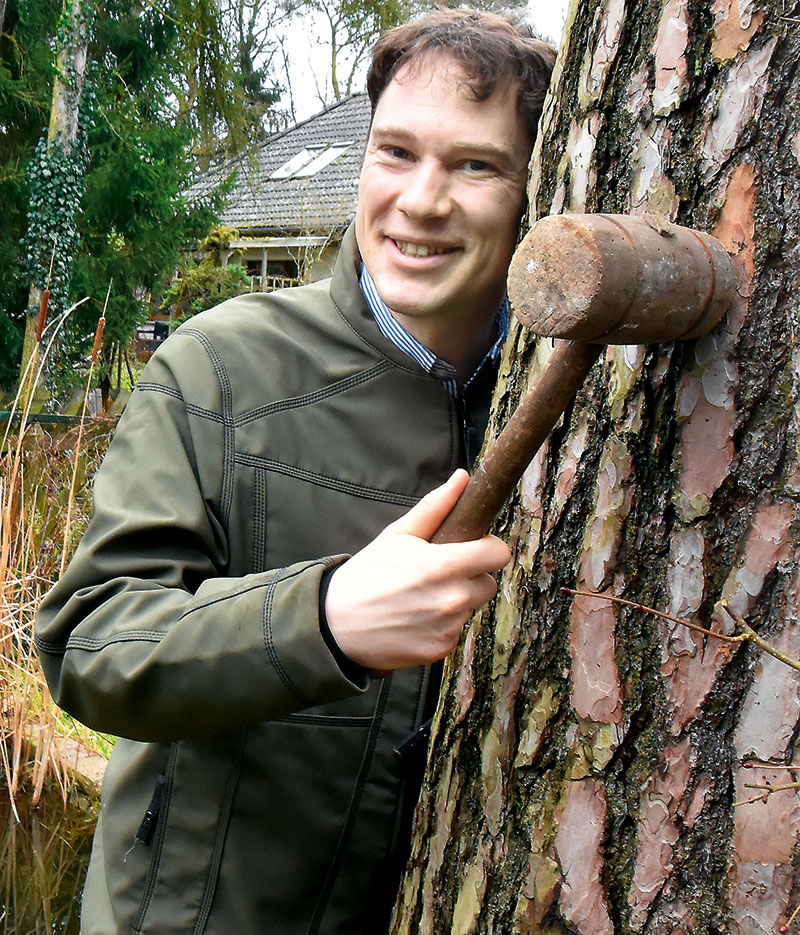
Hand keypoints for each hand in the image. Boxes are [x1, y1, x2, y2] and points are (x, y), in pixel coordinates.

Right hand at [324, 470, 510, 671]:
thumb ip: (435, 507)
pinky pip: (455, 631)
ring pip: (470, 608)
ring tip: (421, 598)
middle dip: (471, 576)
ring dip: (455, 602)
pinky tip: (415, 619)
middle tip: (439, 574)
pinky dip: (441, 625)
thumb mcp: (397, 535)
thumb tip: (462, 478)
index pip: (498, 554)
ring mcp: (448, 628)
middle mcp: (451, 599)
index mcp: (443, 565)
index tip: (473, 548)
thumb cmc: (366, 575)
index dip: (487, 548)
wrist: (336, 624)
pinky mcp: (441, 650)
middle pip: (488, 583)